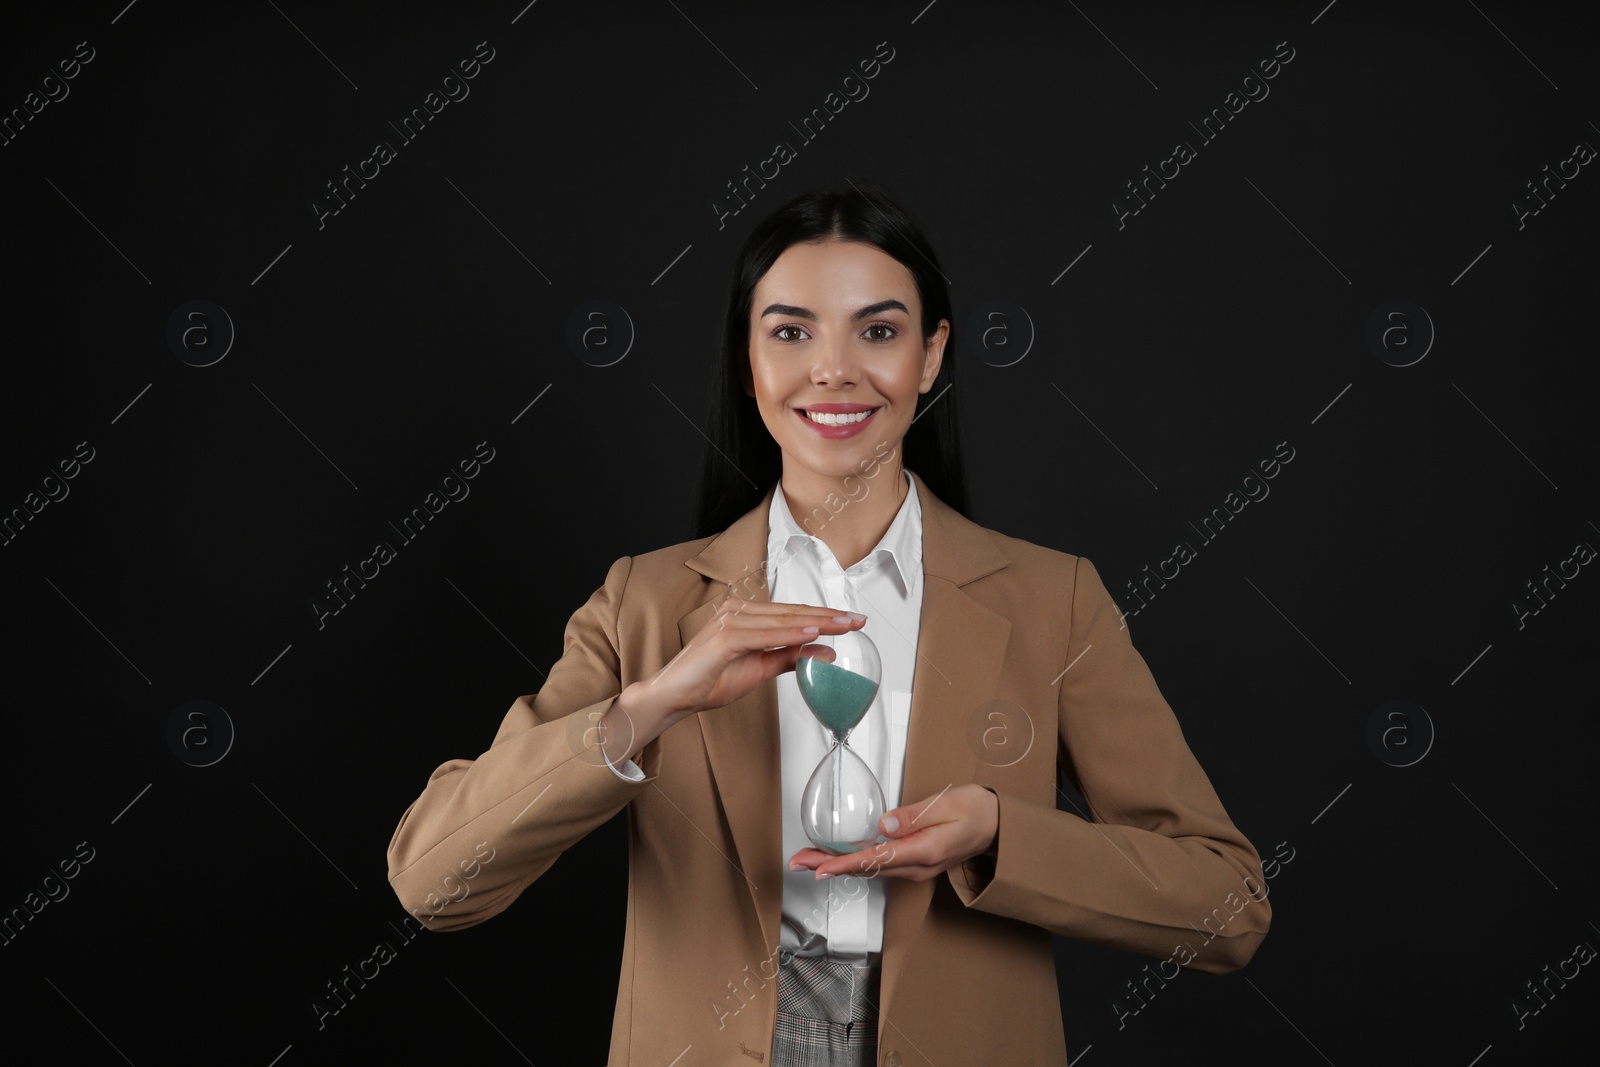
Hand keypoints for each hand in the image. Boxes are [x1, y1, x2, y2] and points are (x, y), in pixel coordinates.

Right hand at [624, 596, 866, 723]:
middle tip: (858, 619)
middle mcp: (738, 611)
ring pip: (782, 620)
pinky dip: (790, 634)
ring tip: (844, 625)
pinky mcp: (724, 636)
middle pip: (792, 612)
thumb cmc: (709, 681)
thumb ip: (789, 658)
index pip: (793, 614)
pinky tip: (812, 633)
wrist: (674, 696)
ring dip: (816, 622)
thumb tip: (824, 653)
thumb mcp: (759, 669)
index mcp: (746, 615)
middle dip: (828, 616)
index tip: (852, 620)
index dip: (824, 616)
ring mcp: (730, 620)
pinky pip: (765, 635)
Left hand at [787, 785, 999, 882]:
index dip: (845, 864)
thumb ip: (915, 815)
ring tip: (809, 860)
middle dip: (830, 866)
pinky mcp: (915, 862)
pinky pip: (880, 865)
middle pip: (867, 868)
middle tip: (798, 862)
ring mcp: (917, 867)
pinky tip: (839, 859)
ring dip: (839, 865)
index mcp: (926, 850)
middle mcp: (918, 866)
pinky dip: (856, 863)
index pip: (877, 859)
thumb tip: (884, 825)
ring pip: (871, 869)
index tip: (820, 868)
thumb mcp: (948, 804)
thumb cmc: (976, 810)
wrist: (999, 826)